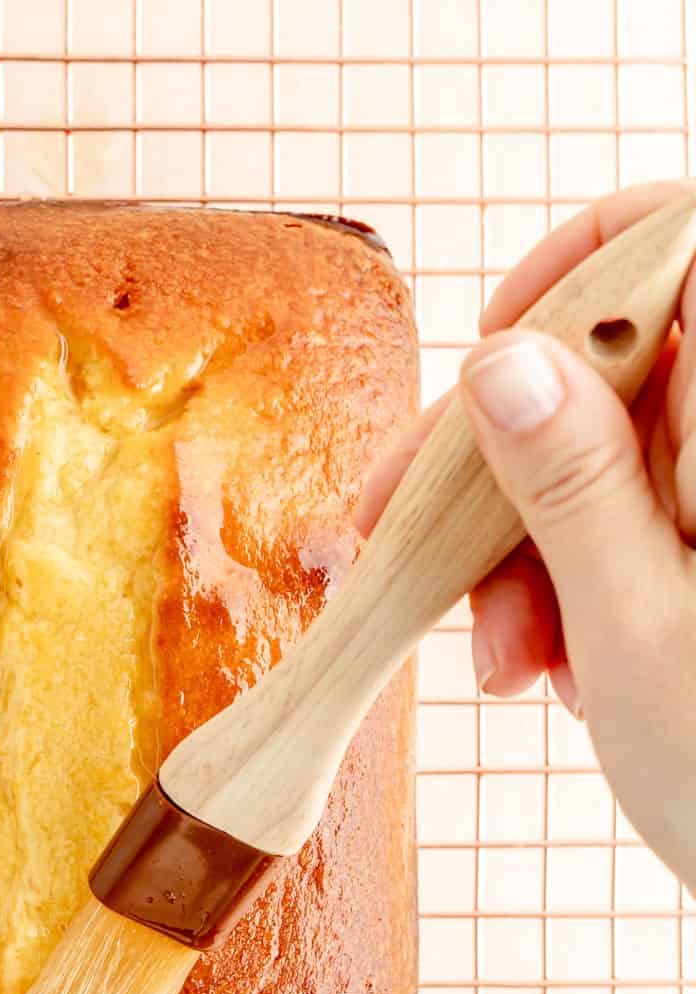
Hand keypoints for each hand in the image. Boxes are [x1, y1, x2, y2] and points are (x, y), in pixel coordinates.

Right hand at [358, 179, 695, 891]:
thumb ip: (572, 485)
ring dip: (521, 550)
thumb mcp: (637, 631)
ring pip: (600, 461)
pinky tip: (552, 667)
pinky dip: (563, 587)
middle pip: (613, 368)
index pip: (685, 245)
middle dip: (501, 458)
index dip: (587, 263)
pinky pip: (619, 529)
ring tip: (507, 663)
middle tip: (406, 540)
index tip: (492, 347)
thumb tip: (510, 362)